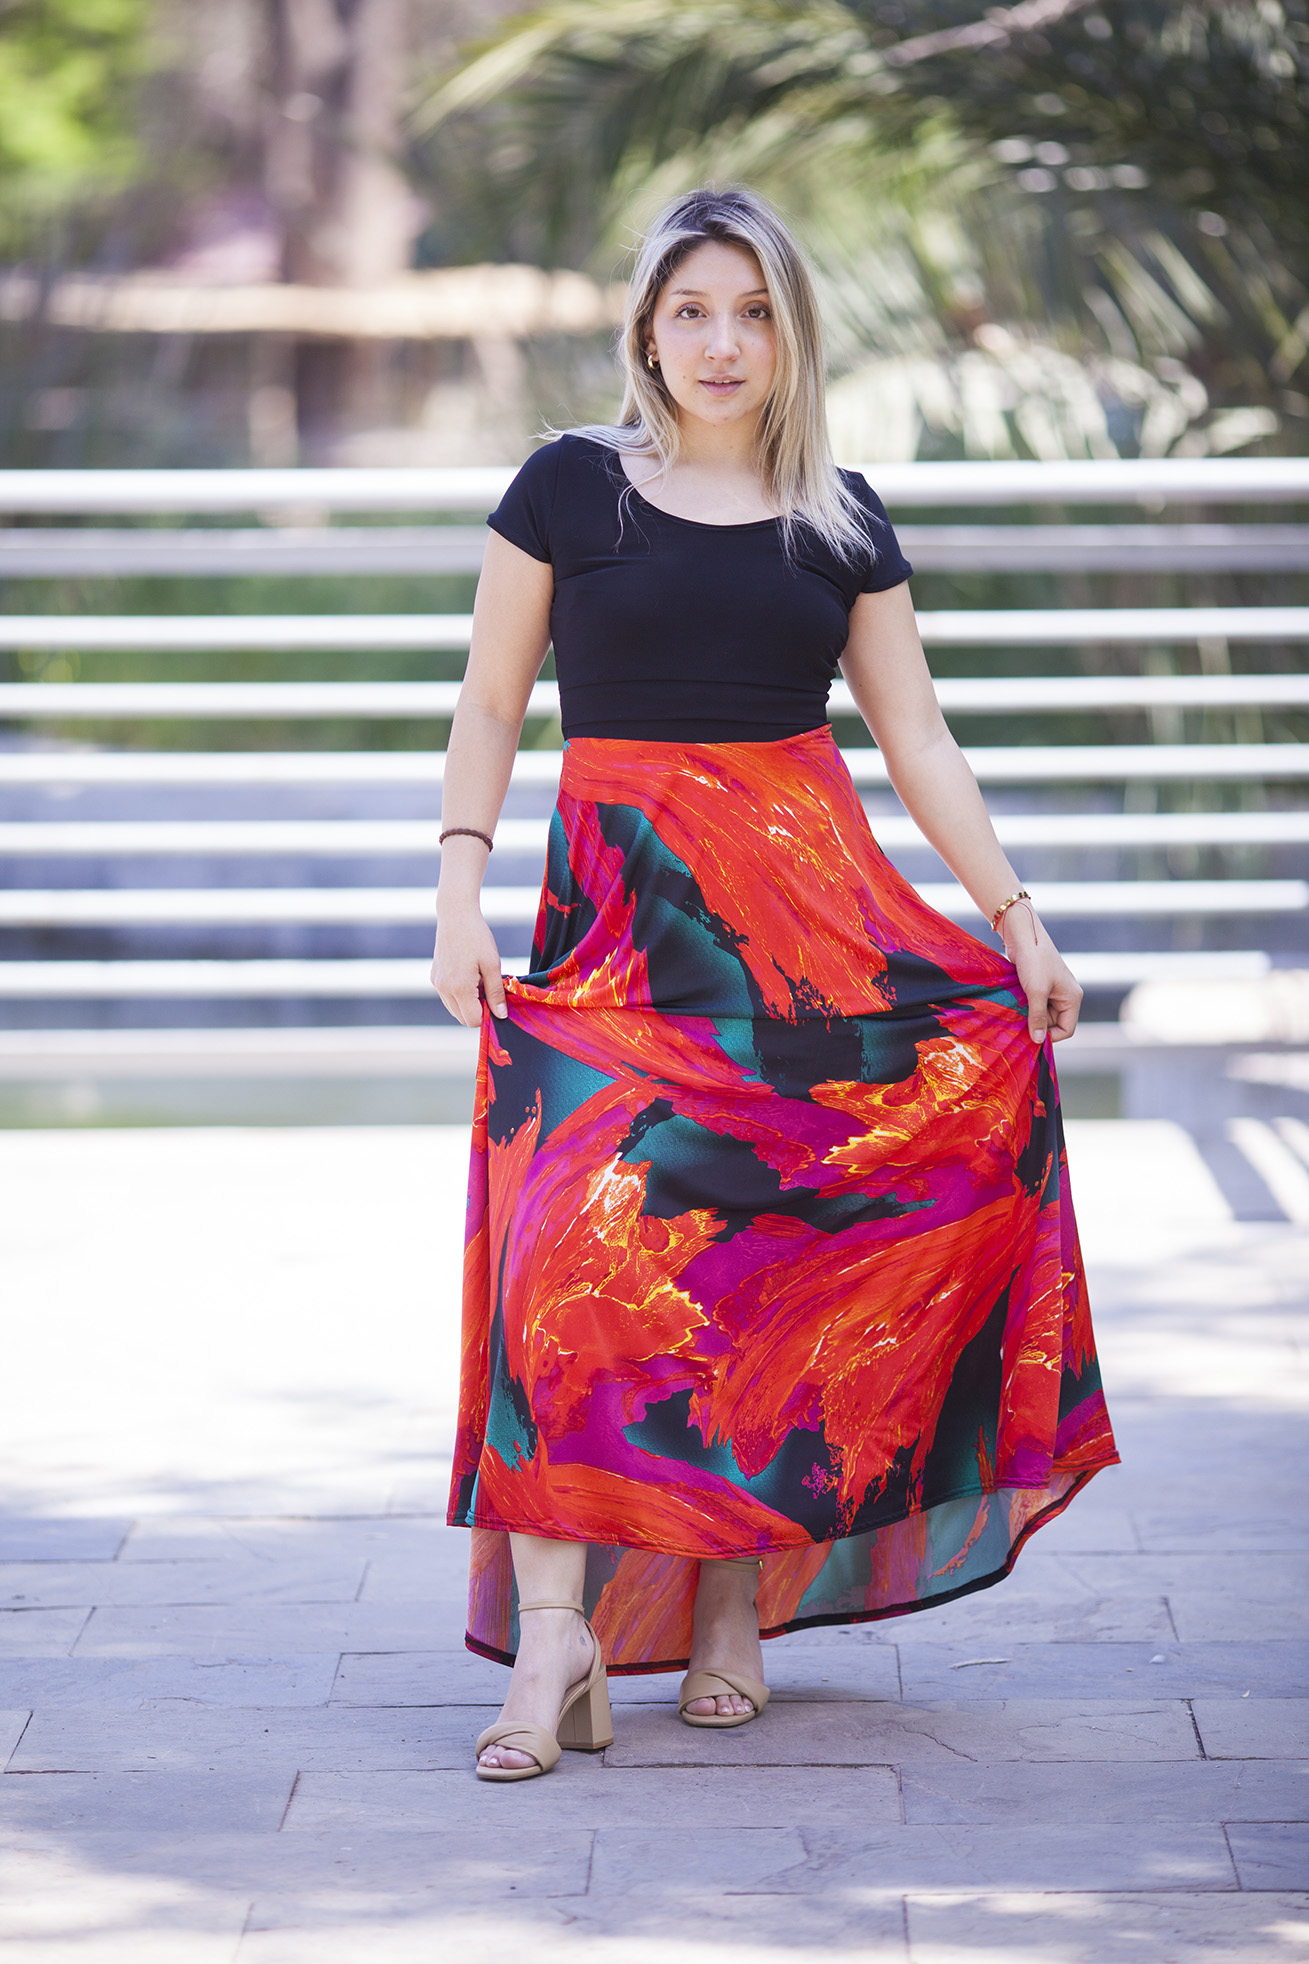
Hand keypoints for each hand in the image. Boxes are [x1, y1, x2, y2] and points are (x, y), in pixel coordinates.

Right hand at [431, 907, 508, 1025]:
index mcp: (459, 988)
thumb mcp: (492, 964)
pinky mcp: (434, 977)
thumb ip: (496, 993)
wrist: (455, 916)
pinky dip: (459, 994)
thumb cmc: (477, 937)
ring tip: (479, 980)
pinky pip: (448, 997)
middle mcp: (444, 989)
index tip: (495, 999)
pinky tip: (468, 975)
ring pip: (454, 1009)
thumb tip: (501, 1016)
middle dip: (477, 1010)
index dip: (487, 1014)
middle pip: (462, 1018)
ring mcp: (437, 983)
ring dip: (468, 1003)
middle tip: (488, 988)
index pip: (473, 1020)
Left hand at [1001, 902, 1081, 1043]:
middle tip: (1019, 1021)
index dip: (1050, 1036)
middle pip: (1052, 1023)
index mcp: (1072, 998)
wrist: (1023, 935)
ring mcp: (1052, 991)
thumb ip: (1038, 1017)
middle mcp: (1065, 996)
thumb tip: (1038, 1041)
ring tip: (1016, 1010)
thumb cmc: (1034, 961)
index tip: (1030, 1036)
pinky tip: (1015, 1004)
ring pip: (1041, 1014)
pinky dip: (1025, 1007)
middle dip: (1037, 1024)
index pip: (1066, 1029)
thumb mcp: (1036, 992)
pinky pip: (1034, 1005)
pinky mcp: (1039, 986)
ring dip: (1028, 1015)